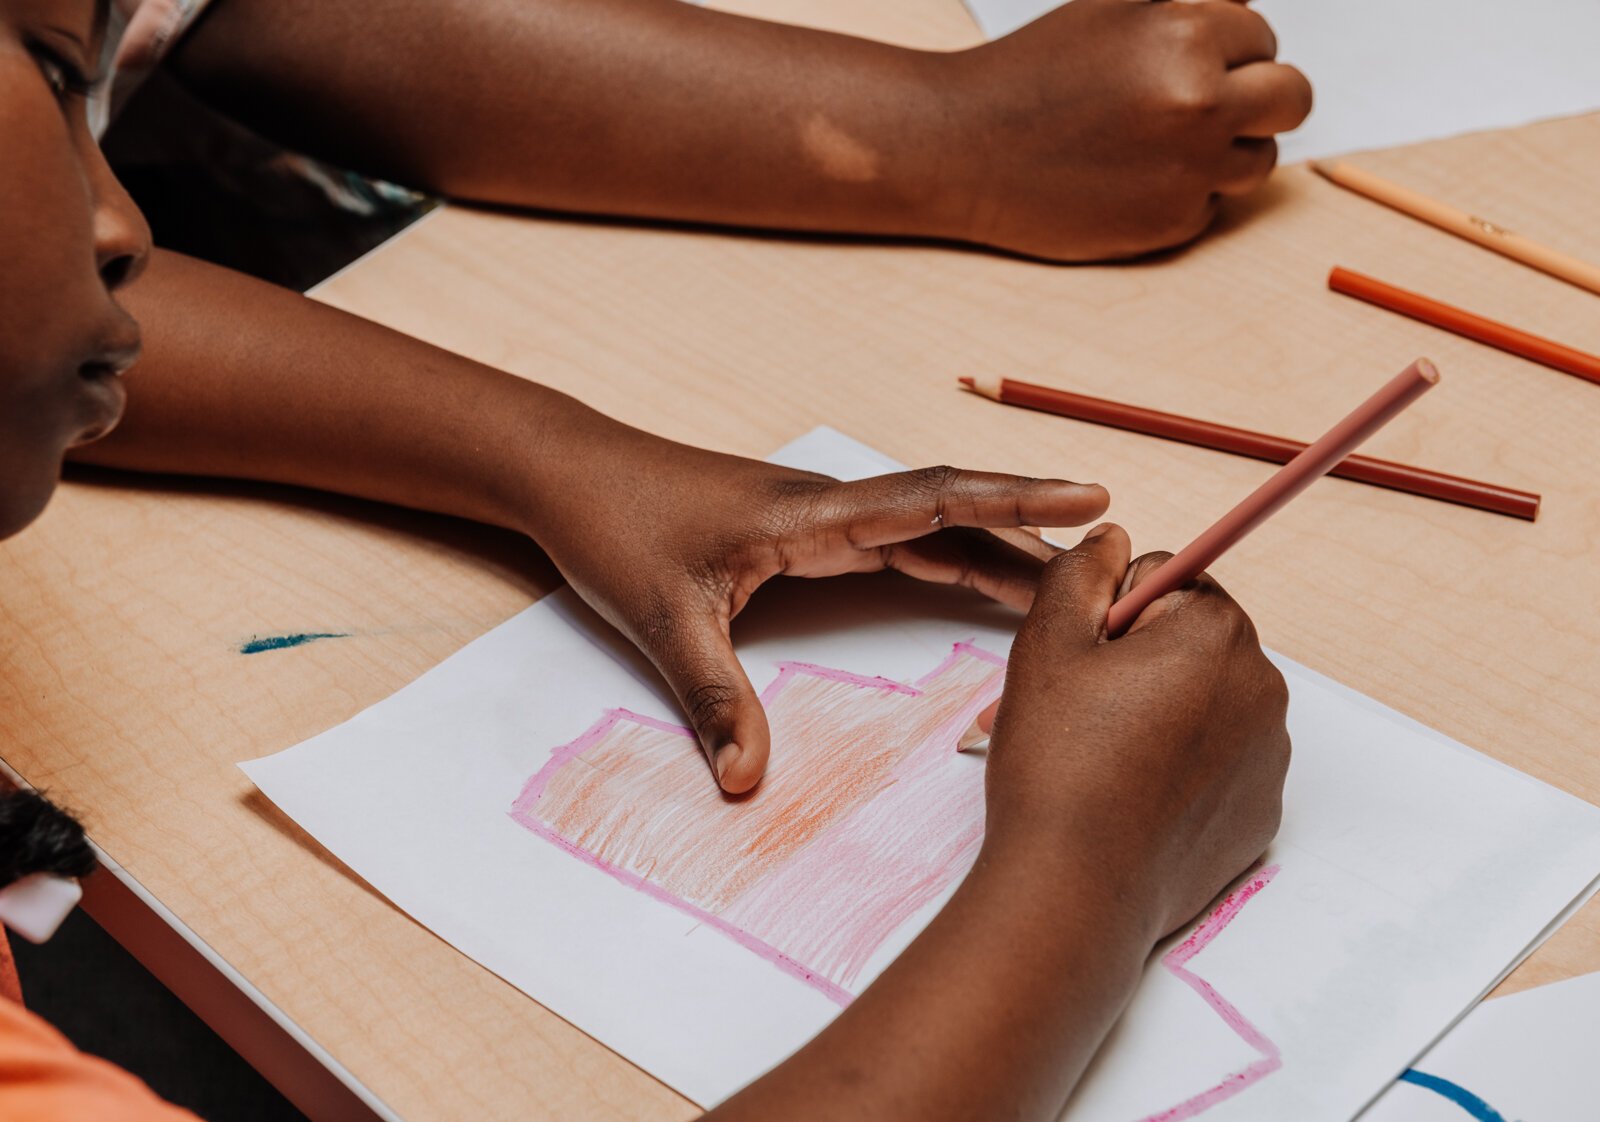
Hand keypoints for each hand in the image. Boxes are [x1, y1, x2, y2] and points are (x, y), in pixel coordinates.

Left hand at [520, 417, 1107, 793]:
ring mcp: (821, 515)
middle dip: (1032, 535)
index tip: (1089, 498)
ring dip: (996, 549)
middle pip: (952, 513)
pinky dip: (949, 559)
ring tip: (1067, 588)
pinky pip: (899, 541)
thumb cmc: (615, 528)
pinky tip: (978, 580)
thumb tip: (746, 782)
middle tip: (1112, 571)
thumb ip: (714, 699)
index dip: (1014, 501)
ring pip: (931, 527)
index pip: (931, 501)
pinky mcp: (806, 531)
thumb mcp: (663, 620)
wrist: (572, 474)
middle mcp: (829, 506)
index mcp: (809, 513)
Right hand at [933, 0, 1312, 261]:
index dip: (1229, 49)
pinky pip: (1213, 206)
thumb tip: (1246, 12)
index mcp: (1186, 33)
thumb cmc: (1031, 74)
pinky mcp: (1170, 224)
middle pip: (1290, 98)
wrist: (963, 151)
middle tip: (1211, 105)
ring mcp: (1188, 168)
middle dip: (1260, 97)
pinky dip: (1183, 194)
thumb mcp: (1108, 7)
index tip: (1188, 63)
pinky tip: (1129, 180)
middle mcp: (1199, 101)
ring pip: (1260, 159)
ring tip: (1161, 144)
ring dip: (1226, 150)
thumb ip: (1186, 4)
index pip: (1262, 37)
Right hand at [984, 524, 1289, 936]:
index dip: (1111, 615)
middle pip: (1189, 641)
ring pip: (1202, 701)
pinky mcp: (1260, 812)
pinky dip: (1178, 768)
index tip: (1083, 662)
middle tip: (1078, 713)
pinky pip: (1218, 762)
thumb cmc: (1059, 764)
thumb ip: (1082, 572)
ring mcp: (1268, 756)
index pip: (1165, 579)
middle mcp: (1263, 686)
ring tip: (1098, 760)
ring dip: (1156, 712)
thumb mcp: (1047, 643)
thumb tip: (1112, 539)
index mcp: (1217, 632)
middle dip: (1135, 662)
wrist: (1076, 889)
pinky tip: (1131, 798)